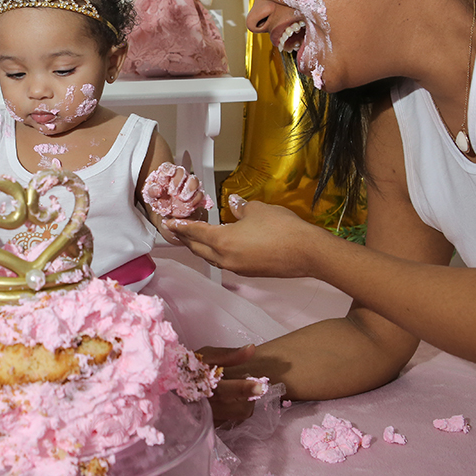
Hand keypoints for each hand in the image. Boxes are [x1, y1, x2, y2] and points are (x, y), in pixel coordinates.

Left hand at [144, 164, 208, 244]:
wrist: (167, 208)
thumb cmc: (159, 198)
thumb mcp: (152, 195)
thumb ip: (153, 191)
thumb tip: (157, 189)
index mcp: (166, 173)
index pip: (167, 167)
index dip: (168, 170)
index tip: (168, 176)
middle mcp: (179, 176)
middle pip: (182, 172)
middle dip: (178, 182)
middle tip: (173, 192)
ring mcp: (188, 184)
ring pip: (194, 181)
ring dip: (189, 190)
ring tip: (181, 199)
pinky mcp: (195, 194)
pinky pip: (200, 195)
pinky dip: (195, 200)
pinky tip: (188, 205)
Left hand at [167, 195, 325, 277]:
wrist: (307, 253)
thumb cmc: (282, 228)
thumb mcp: (258, 210)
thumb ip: (240, 208)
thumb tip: (233, 203)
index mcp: (222, 241)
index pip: (195, 232)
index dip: (180, 226)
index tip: (168, 223)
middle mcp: (225, 258)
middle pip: (198, 249)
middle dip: (185, 239)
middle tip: (175, 230)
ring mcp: (236, 268)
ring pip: (210, 258)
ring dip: (200, 248)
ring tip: (193, 238)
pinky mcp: (248, 272)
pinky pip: (225, 262)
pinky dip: (216, 253)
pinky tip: (219, 246)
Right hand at [196, 344, 267, 423]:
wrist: (171, 383)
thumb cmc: (190, 367)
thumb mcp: (206, 355)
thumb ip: (228, 354)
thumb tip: (251, 349)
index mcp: (203, 385)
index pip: (225, 390)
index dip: (243, 388)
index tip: (260, 385)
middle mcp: (204, 405)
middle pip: (238, 408)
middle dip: (249, 396)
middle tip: (252, 384)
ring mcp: (207, 418)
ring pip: (239, 415)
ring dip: (244, 402)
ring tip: (237, 391)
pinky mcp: (210, 425)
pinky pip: (232, 420)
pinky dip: (234, 410)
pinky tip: (228, 401)